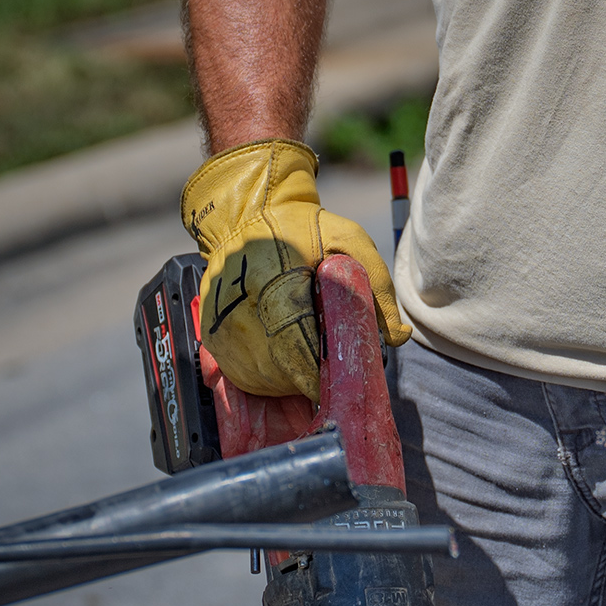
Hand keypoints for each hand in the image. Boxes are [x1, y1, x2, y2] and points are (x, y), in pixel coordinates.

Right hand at [181, 139, 408, 401]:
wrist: (250, 215)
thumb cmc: (305, 229)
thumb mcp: (350, 243)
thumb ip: (377, 288)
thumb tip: (397, 338)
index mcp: (271, 278)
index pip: (290, 341)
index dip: (312, 375)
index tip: (331, 391)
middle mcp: (236, 301)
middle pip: (271, 367)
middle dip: (303, 381)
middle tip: (327, 377)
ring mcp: (216, 318)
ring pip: (252, 375)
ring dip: (283, 384)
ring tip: (307, 369)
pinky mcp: (208, 327)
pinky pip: (235, 370)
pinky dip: (262, 377)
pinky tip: (283, 366)